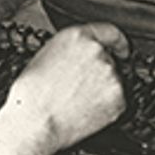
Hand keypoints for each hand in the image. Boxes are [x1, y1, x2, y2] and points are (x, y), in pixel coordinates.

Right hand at [0, 23, 127, 154]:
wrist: (35, 122)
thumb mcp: (45, 57)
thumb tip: (79, 58)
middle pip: (111, 60)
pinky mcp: (118, 98)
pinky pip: (118, 102)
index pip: (111, 32)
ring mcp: (111, 75)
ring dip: (103, 91)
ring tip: (77, 102)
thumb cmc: (32, 95)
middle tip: (81, 89)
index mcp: (78, 37)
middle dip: (100, 74)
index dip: (118, 44)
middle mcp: (98, 52)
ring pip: (114, 83)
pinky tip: (86, 112)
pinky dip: (107, 108)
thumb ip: (71, 51)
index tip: (122, 51)